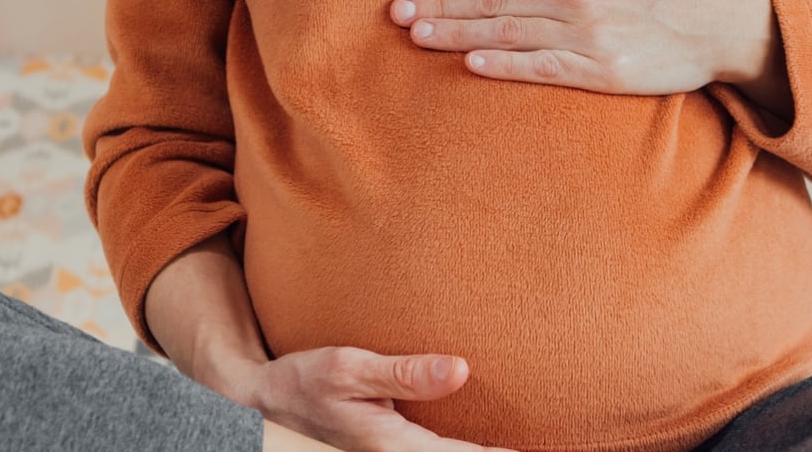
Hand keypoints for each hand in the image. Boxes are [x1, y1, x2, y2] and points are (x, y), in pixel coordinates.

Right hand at [236, 347, 515, 451]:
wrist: (266, 399)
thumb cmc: (306, 380)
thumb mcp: (350, 368)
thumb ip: (405, 373)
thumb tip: (460, 370)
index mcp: (392, 446)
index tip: (533, 451)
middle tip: (546, 446)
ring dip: (478, 451)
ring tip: (521, 444)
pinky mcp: (392, 446)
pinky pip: (436, 451)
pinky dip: (462, 447)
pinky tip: (483, 438)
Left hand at [389, 0, 778, 96]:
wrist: (722, 23)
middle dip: (441, 6)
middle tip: (397, 14)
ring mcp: (588, 34)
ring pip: (509, 32)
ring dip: (459, 33)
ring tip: (419, 36)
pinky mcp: (601, 70)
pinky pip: (543, 67)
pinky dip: (506, 64)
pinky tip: (472, 62)